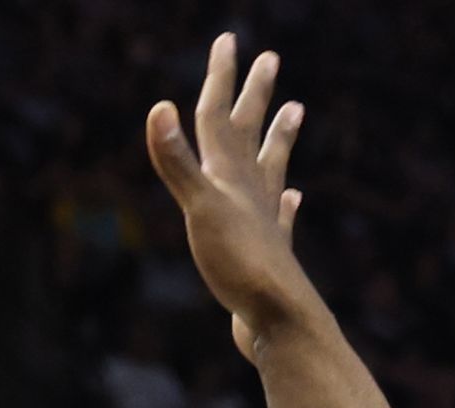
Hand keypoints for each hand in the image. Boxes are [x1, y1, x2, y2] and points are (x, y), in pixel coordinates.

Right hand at [145, 34, 310, 360]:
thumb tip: (158, 107)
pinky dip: (285, 202)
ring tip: (295, 112)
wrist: (279, 321)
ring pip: (272, 168)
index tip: (229, 40)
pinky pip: (280, 218)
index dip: (221, 77)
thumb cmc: (239, 265)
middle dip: (255, 95)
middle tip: (270, 59)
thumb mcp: (200, 210)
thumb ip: (177, 162)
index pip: (218, 116)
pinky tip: (292, 198)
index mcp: (229, 176)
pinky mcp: (269, 254)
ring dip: (280, 137)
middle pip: (250, 133)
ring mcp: (263, 221)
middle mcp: (250, 191)